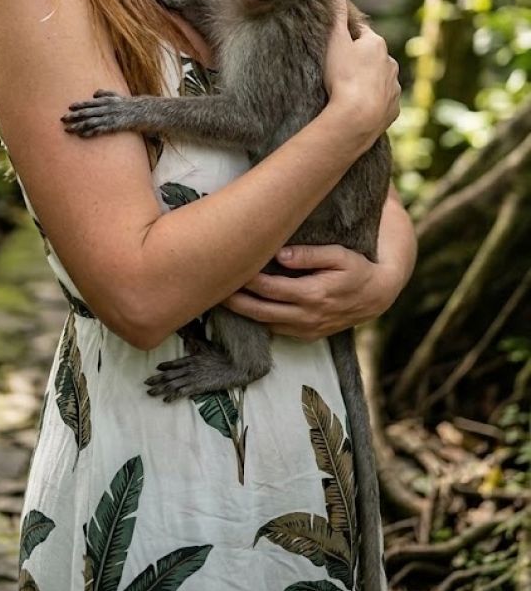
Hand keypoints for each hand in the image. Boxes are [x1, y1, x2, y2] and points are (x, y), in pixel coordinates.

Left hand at [222, 243, 403, 340]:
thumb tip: (279, 254)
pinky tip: (244, 309)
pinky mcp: (308, 335)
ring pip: (265, 324)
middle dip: (234, 300)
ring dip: (242, 312)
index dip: (246, 278)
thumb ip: (309, 255)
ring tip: (221, 297)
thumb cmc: (357, 268)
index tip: (228, 266)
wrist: (378, 295)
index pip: (269, 288)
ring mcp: (307, 329)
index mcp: (312, 294)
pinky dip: (258, 321)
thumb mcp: (339, 255)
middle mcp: (307, 316)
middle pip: (260, 310)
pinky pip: (276, 330)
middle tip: (212, 286)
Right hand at [324, 0, 399, 144]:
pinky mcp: (394, 108)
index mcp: (377, 43)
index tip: (336, 47)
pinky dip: (373, 101)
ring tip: (348, 91)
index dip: (347, 39)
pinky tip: (359, 106)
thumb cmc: (343, 77)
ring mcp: (394, 86)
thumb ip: (336, 15)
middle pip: (373, 57)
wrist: (357, 117)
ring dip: (367, 81)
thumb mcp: (335, 41)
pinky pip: (383, 100)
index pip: (362, 33)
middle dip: (359, 61)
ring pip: (380, 79)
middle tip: (338, 71)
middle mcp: (391, 62)